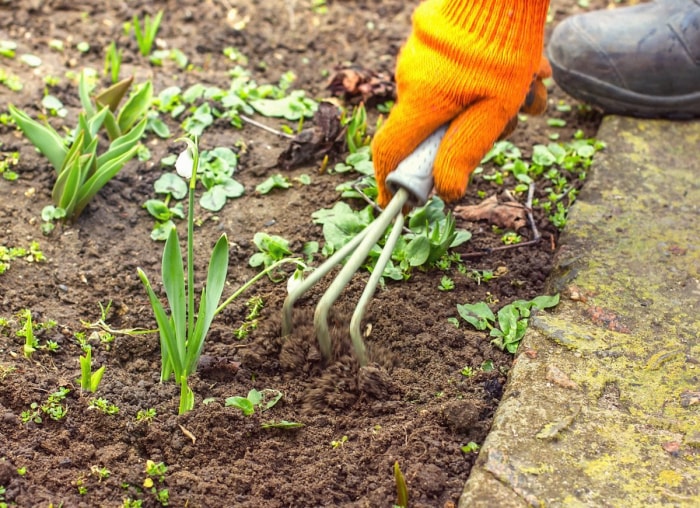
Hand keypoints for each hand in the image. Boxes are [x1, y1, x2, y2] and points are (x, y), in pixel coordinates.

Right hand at [371, 0, 549, 206]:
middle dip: (472, 133)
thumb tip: (447, 192)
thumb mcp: (493, 110)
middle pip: (433, 127)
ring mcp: (419, 56)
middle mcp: (411, 79)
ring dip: (492, 104)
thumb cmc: (502, 48)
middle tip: (512, 122)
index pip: (390, 150)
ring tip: (531, 89)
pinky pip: (456, 75)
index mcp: (420, 100)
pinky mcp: (432, 40)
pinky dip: (485, 81)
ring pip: (451, 100)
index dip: (388, 181)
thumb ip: (465, 152)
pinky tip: (524, 70)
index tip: (394, 202)